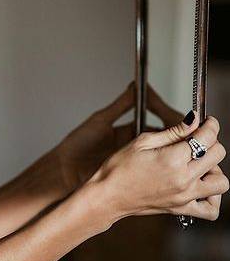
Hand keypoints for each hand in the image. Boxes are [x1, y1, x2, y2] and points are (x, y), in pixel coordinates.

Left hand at [53, 82, 182, 195]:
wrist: (65, 171)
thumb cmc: (78, 145)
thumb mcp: (101, 121)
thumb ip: (121, 104)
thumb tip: (136, 85)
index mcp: (131, 130)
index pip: (161, 120)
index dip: (172, 115)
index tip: (185, 115)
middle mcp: (138, 145)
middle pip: (172, 137)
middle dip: (185, 133)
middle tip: (194, 130)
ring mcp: (139, 161)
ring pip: (170, 154)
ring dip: (182, 151)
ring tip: (192, 147)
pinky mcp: (137, 174)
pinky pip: (161, 170)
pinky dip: (173, 167)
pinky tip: (179, 164)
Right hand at [89, 112, 227, 222]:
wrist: (107, 195)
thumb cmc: (118, 169)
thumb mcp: (142, 141)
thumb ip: (173, 131)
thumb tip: (193, 120)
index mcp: (172, 159)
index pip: (207, 137)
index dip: (210, 125)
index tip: (208, 122)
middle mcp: (183, 179)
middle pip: (217, 155)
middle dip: (211, 142)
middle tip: (199, 139)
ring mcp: (185, 196)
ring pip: (221, 181)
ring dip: (215, 169)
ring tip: (200, 164)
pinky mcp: (181, 208)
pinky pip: (211, 210)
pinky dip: (214, 198)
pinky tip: (202, 187)